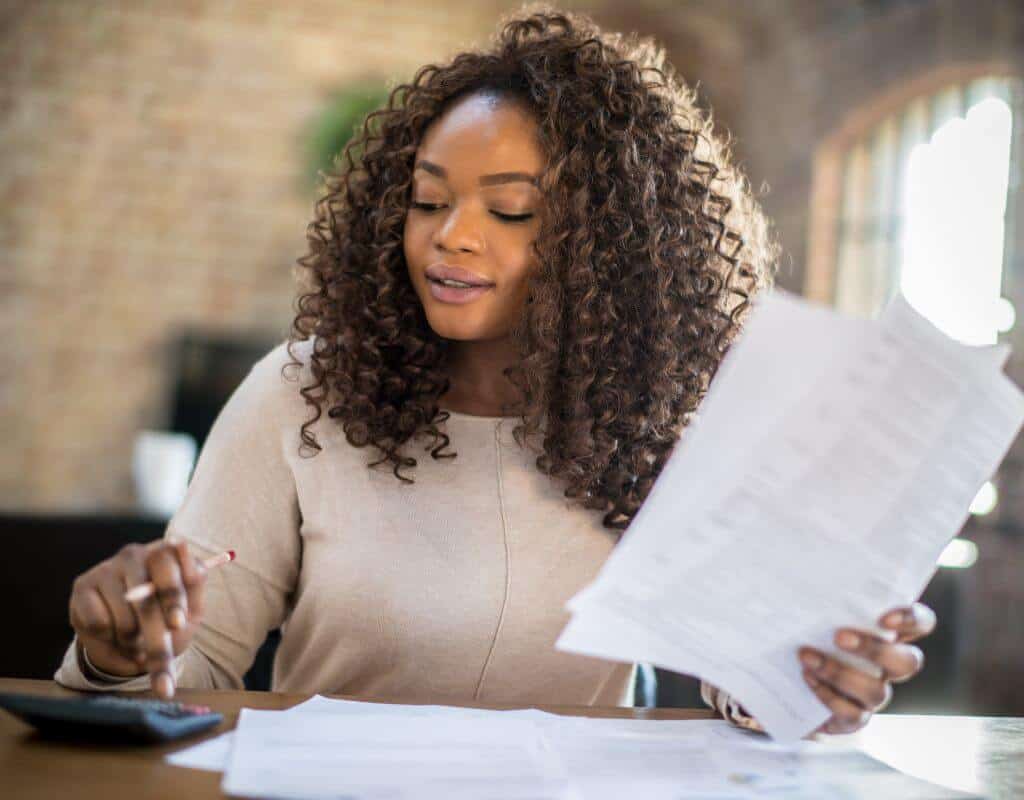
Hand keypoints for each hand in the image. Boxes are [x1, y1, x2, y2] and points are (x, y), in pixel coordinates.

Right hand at [68, 537, 206, 698]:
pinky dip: (109, 640)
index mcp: (164, 553)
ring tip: (138, 644)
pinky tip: (114, 637)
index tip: (177, 624)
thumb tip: (181, 545)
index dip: (172, 597)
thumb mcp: (190, 607)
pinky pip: (98, 622)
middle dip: (153, 631)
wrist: (134, 646)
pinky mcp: (82, 587)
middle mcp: (134, 555)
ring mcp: (106, 569)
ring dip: (132, 642)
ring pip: (122, 616)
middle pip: (143, 595)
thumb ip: (193, 580)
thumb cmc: (169, 619)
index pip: (168, 564)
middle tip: (158, 656)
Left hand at [798, 602, 935, 734]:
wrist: (787, 681)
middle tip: (839, 637)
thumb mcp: (815, 611)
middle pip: (907, 662)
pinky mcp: (853, 718)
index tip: (884, 618)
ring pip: (877, 691)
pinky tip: (807, 679)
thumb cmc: (807, 632)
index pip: (921, 623)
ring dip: (840, 673)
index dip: (912, 620)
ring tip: (806, 657)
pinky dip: (828, 696)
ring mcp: (873, 694)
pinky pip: (852, 715)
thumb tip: (804, 580)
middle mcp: (887, 666)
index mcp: (887, 634)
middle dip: (875, 650)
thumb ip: (824, 598)